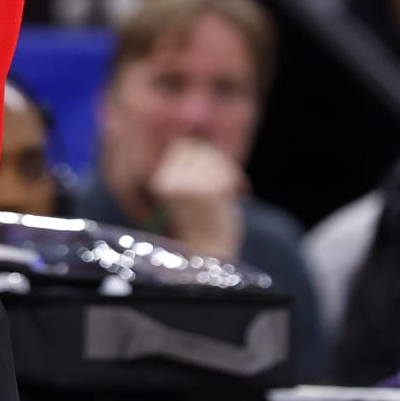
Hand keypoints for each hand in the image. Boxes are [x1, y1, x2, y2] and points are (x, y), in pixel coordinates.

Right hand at [148, 139, 245, 259]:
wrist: (207, 258)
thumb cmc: (199, 226)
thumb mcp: (186, 192)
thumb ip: (192, 168)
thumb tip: (205, 142)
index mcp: (162, 181)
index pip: (183, 147)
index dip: (199, 158)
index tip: (209, 175)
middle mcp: (172, 181)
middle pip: (199, 149)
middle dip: (215, 162)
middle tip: (222, 184)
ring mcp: (192, 185)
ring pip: (215, 158)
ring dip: (226, 171)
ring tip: (227, 191)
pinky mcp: (213, 190)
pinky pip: (229, 170)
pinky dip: (236, 180)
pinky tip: (236, 194)